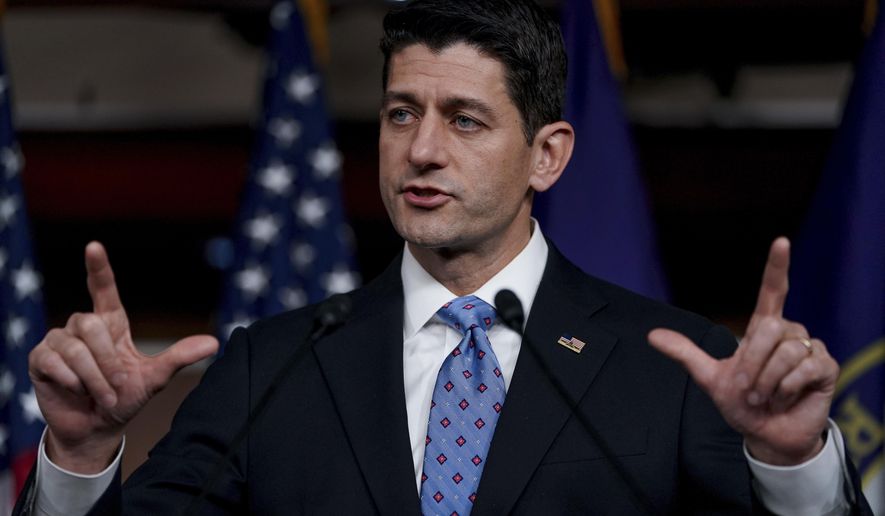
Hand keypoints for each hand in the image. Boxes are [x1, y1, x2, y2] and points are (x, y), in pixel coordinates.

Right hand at [28, 242, 218, 472]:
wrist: (97, 429)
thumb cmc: (125, 399)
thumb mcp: (155, 378)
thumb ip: (179, 357)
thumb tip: (214, 342)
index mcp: (111, 324)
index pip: (103, 289)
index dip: (98, 268)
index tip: (94, 246)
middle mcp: (83, 327)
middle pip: (90, 324)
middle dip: (106, 360)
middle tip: (117, 386)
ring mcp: (59, 342)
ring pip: (74, 347)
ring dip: (93, 377)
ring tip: (101, 396)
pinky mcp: (40, 360)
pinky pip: (54, 361)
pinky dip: (72, 381)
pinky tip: (77, 391)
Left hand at [648, 237, 838, 464]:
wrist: (765, 434)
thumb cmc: (742, 403)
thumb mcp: (710, 377)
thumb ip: (685, 353)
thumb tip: (651, 335)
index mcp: (763, 328)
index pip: (773, 291)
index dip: (777, 267)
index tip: (780, 241)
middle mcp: (789, 332)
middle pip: (768, 329)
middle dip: (752, 364)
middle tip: (749, 389)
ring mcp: (810, 348)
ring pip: (785, 352)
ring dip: (767, 382)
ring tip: (766, 397)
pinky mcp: (826, 367)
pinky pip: (803, 370)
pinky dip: (786, 390)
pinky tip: (785, 399)